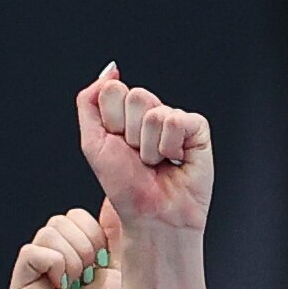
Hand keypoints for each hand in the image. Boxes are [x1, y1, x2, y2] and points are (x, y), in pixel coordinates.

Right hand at [6, 205, 123, 288]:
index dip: (93, 232)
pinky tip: (65, 288)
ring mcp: (33, 280)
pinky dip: (54, 265)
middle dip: (83, 244)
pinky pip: (32, 253)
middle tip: (91, 276)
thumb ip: (116, 227)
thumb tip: (110, 199)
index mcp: (74, 257)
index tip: (104, 261)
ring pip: (46, 234)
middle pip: (58, 221)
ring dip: (72, 257)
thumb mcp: (126, 259)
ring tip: (80, 285)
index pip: (73, 217)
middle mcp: (51, 267)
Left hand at [77, 64, 212, 232]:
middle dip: (131, 134)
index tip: (118, 146)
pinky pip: (176, 121)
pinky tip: (174, 160)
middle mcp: (151, 112)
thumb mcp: (92, 143)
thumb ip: (90, 101)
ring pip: (154, 112)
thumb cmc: (126, 188)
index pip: (113, 91)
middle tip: (138, 158)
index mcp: (126, 113)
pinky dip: (170, 146)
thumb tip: (110, 71)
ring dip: (149, 146)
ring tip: (155, 163)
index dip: (111, 122)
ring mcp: (174, 118)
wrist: (151, 217)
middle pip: (135, 96)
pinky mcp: (197, 128)